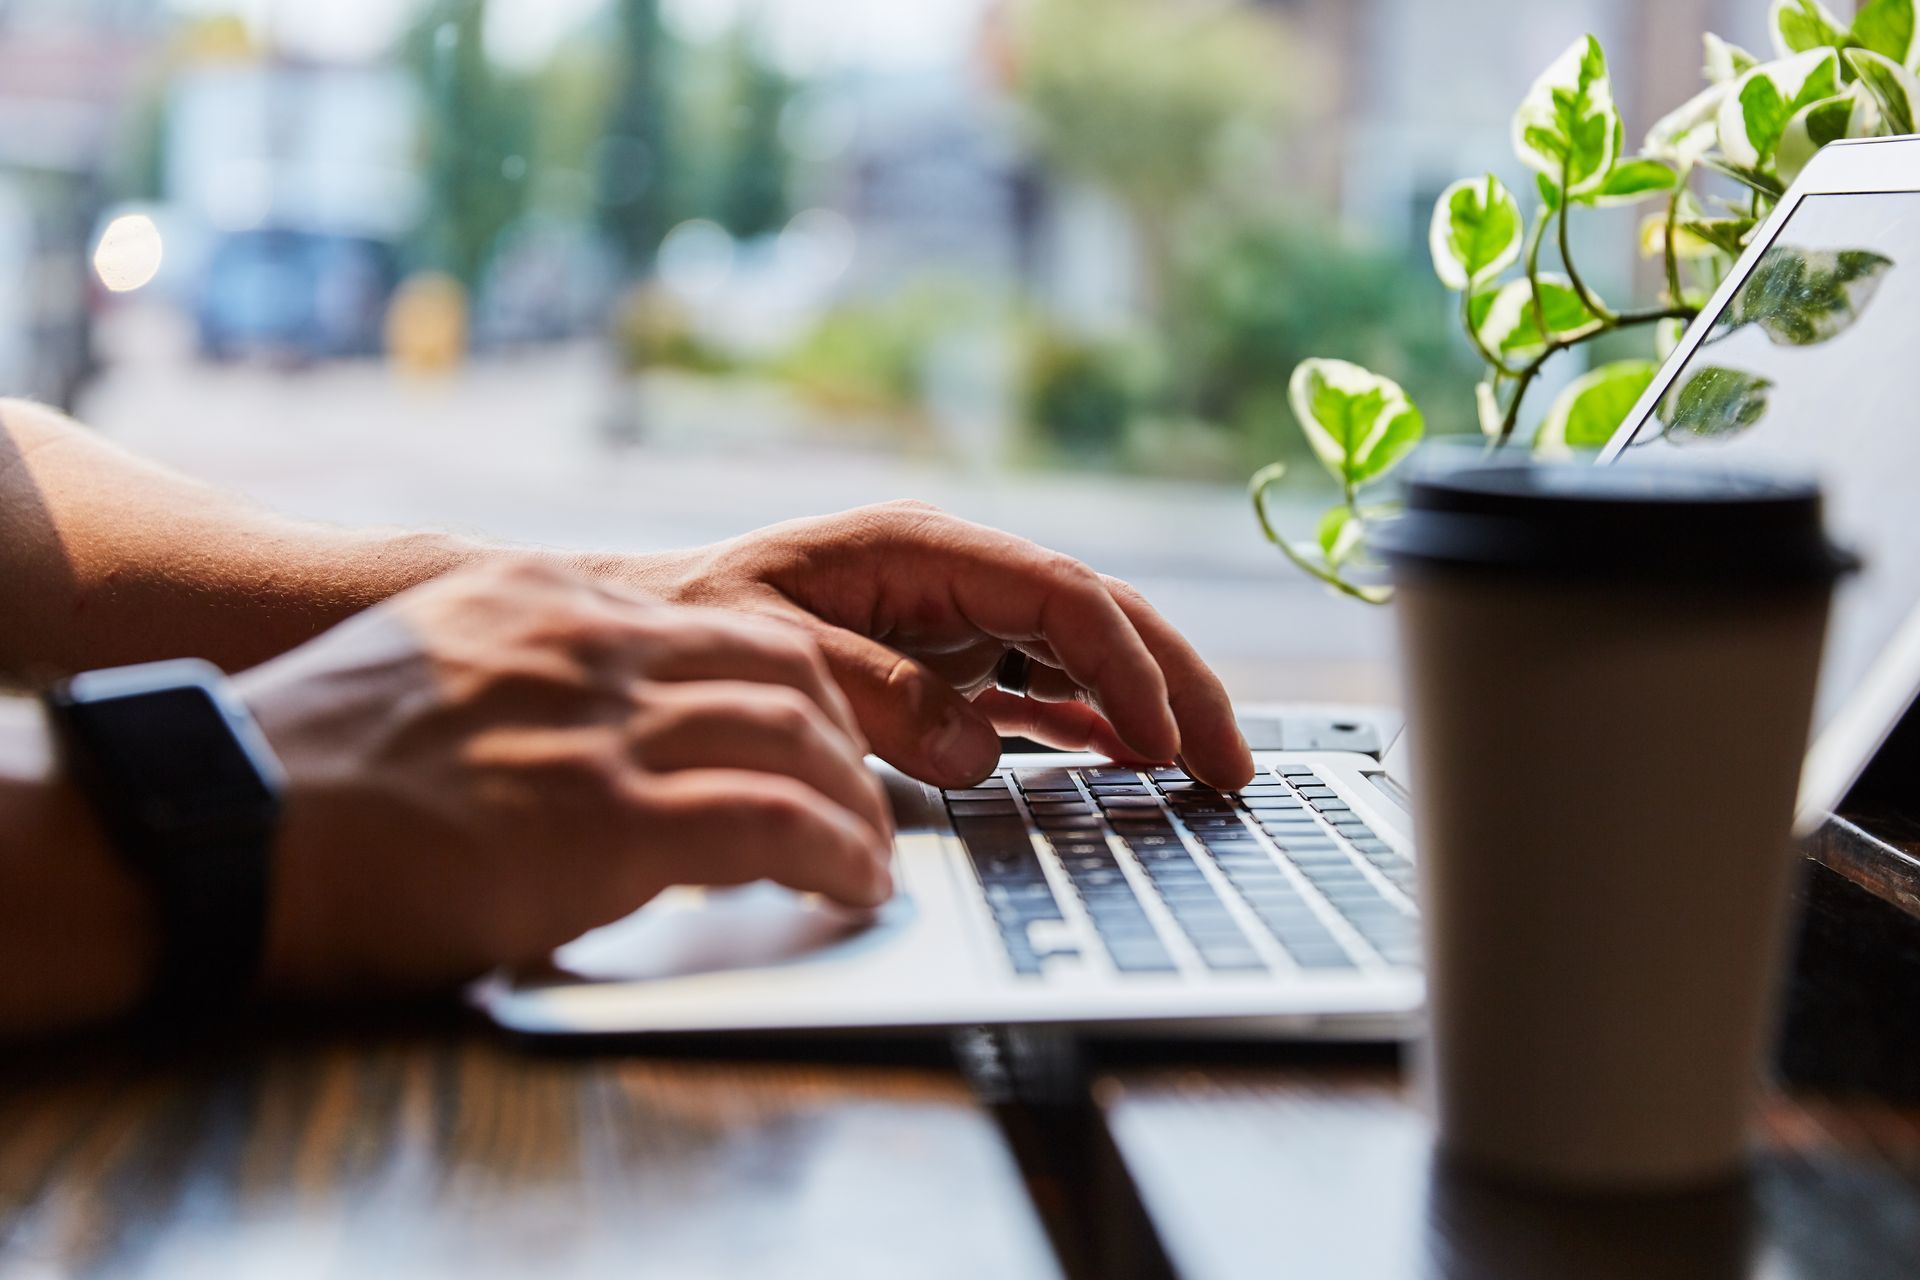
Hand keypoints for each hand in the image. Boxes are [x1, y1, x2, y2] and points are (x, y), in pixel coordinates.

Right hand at [237, 560, 891, 997]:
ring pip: (794, 737)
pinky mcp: (603, 819)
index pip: (726, 627)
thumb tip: (591, 725)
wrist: (222, 826)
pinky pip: (770, 823)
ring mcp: (599, 727)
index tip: (825, 735)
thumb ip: (524, 673)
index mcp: (544, 600)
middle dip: (846, 739)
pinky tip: (847, 885)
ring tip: (868, 857)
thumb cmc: (303, 770)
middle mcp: (586, 643)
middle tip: (864, 799)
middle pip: (784, 668)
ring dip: (854, 806)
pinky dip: (831, 855)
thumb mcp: (426, 666)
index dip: (801, 689)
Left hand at [630, 502, 1254, 790]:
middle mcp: (957, 577)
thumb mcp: (769, 650)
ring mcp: (961, 620)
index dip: (1124, 663)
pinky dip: (1097, 725)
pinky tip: (1136, 760)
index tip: (1160, 736)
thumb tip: (975, 746)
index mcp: (923, 549)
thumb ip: (871, 689)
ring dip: (1151, 707)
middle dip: (1174, 684)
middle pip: (1101, 617)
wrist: (651, 635)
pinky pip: (1046, 691)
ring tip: (1209, 769)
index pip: (1061, 593)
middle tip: (1232, 761)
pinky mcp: (953, 663)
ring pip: (1088, 654)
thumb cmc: (697, 625)